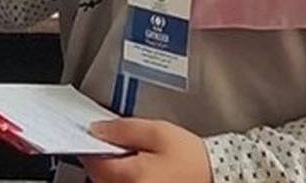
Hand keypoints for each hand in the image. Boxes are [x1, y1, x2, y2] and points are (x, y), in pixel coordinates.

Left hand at [80, 118, 211, 182]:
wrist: (216, 175)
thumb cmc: (191, 156)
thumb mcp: (157, 132)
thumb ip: (123, 129)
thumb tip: (96, 130)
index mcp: (133, 177)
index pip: (93, 163)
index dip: (89, 146)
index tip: (92, 136)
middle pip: (97, 177)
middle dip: (100, 159)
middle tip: (113, 143)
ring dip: (109, 170)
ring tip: (130, 156)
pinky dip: (121, 178)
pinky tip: (135, 168)